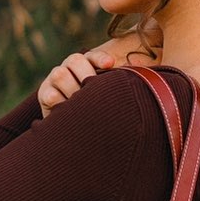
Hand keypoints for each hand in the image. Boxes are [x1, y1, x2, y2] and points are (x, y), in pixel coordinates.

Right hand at [38, 26, 161, 116]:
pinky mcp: (45, 97)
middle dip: (85, 73)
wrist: (79, 144)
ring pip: (60, 74)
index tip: (110, 66)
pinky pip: (49, 93)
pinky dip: (59, 100)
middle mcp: (73, 72)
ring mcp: (56, 83)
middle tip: (93, 87)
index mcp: (91, 69)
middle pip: (74, 60)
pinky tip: (66, 109)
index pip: (92, 56)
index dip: (99, 59)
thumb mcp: (121, 99)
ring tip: (81, 102)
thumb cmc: (108, 118)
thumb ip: (135, 84)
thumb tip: (154, 71)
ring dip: (72, 88)